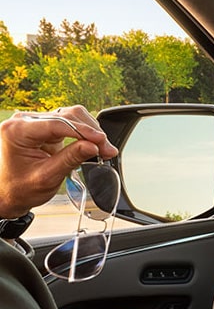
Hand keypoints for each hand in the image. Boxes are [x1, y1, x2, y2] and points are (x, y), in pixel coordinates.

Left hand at [0, 105, 117, 217]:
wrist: (11, 193)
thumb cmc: (22, 188)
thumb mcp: (47, 177)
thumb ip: (70, 159)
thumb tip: (93, 146)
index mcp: (17, 131)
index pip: (56, 124)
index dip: (83, 131)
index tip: (101, 141)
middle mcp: (25, 121)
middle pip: (67, 116)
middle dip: (91, 132)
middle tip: (107, 149)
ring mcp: (36, 123)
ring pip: (72, 115)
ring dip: (91, 131)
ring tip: (104, 149)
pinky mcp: (46, 127)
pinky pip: (71, 123)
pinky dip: (86, 133)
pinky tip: (95, 144)